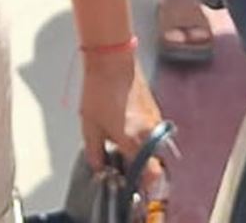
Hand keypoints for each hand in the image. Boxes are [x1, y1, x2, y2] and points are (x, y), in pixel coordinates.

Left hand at [79, 49, 165, 180]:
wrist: (112, 60)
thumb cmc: (100, 88)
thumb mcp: (89, 124)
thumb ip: (94, 151)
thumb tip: (98, 166)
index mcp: (132, 140)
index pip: (149, 174)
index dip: (143, 183)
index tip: (133, 184)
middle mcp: (149, 133)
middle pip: (154, 163)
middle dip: (142, 167)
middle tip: (125, 163)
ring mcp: (155, 121)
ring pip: (155, 148)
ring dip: (143, 151)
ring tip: (123, 143)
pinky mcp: (156, 111)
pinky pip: (154, 132)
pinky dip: (144, 136)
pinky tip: (127, 127)